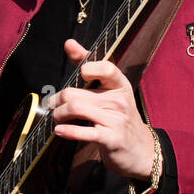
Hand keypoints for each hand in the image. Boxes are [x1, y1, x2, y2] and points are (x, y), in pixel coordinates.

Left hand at [44, 39, 156, 181]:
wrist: (140, 150)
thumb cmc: (119, 117)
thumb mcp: (111, 92)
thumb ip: (90, 68)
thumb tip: (69, 43)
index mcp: (120, 85)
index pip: (106, 68)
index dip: (88, 68)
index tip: (79, 74)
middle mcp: (119, 101)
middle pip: (76, 93)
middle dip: (58, 100)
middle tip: (53, 105)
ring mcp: (116, 120)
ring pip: (75, 109)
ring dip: (58, 115)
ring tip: (57, 118)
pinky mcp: (111, 138)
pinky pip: (83, 131)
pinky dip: (67, 131)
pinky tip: (60, 131)